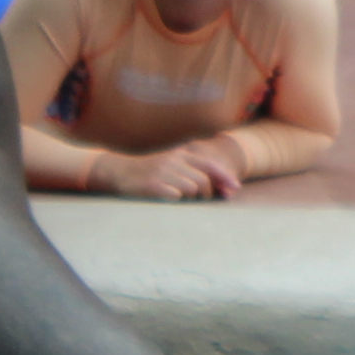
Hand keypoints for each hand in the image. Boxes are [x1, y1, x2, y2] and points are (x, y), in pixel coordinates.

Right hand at [107, 139, 243, 202]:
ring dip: (191, 198)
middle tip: (199, 201)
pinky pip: (176, 196)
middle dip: (206, 194)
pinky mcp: (153, 185)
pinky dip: (177, 200)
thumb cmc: (151, 172)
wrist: (119, 171)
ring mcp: (163, 172)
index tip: (235, 189)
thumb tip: (222, 188)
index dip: (224, 177)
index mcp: (181, 154)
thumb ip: (194, 172)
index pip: (210, 164)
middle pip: (203, 180)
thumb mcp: (172, 165)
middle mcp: (174, 160)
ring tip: (180, 198)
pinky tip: (169, 199)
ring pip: (192, 188)